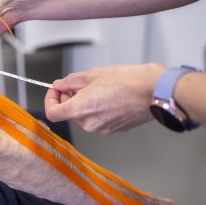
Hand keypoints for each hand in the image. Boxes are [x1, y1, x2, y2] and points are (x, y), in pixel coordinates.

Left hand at [44, 64, 164, 133]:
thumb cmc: (127, 81)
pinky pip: (100, 120)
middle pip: (70, 113)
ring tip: (100, 88)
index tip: (57, 90)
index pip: (53, 113)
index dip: (51, 100)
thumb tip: (60, 85)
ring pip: (86, 117)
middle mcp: (89, 124)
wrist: (154, 91)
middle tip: (80, 83)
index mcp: (80, 110)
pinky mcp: (115, 130)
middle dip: (70, 98)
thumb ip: (71, 82)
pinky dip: (100, 109)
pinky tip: (111, 96)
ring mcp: (103, 129)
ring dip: (86, 103)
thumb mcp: (93, 74)